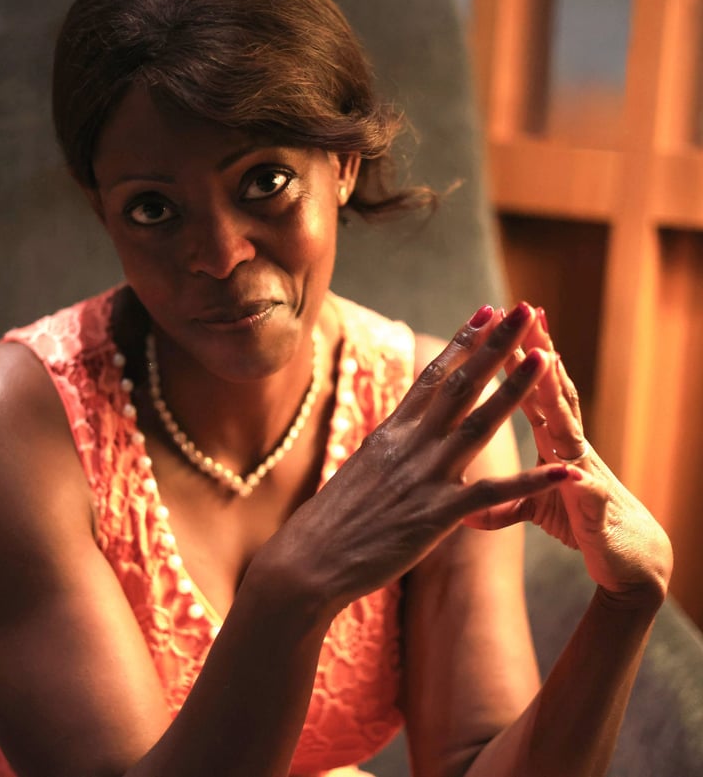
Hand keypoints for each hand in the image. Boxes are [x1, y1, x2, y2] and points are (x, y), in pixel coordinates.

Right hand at [259, 303, 572, 615]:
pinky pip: (493, 494)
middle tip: (524, 310)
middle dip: (495, 345)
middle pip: (460, 384)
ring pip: (479, 423)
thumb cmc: (328, 522)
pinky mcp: (436, 515)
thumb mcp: (358, 471)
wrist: (306, 561)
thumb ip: (386, 451)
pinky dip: (532, 482)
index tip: (485, 312)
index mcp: (391, 433)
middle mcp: (410, 444)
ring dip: (514, 389)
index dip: (462, 342)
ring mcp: (425, 476)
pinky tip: (565, 471)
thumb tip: (394, 435)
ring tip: (545, 357)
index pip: (432, 377)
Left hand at [471, 308, 672, 608]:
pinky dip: (579, 482)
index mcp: (551, 442)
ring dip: (560, 395)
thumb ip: (503, 498)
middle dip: (538, 352)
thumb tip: (466, 502)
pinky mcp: (596, 508)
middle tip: (526, 312)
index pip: (528, 391)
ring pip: (571, 426)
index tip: (496, 323)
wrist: (629, 561)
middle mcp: (569, 447)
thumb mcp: (534, 506)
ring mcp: (585, 471)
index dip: (513, 359)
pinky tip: (573, 473)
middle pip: (552, 392)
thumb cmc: (580, 523)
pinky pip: (587, 493)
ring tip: (550, 360)